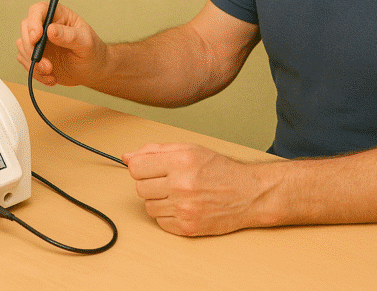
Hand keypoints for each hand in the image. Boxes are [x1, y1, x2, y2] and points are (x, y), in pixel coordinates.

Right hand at [16, 1, 106, 87]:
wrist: (93, 72)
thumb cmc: (93, 52)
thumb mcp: (86, 43)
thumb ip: (69, 36)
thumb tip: (50, 30)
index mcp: (59, 16)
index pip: (39, 10)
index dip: (33, 21)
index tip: (36, 38)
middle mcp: (46, 26)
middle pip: (26, 28)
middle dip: (32, 48)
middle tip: (46, 64)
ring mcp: (39, 41)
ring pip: (23, 46)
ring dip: (33, 63)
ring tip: (51, 72)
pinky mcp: (36, 56)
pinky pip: (25, 62)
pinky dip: (35, 72)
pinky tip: (50, 77)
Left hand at [123, 143, 261, 236]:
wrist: (248, 194)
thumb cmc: (220, 170)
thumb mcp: (190, 149)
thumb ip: (155, 151)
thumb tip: (127, 156)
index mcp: (181, 162)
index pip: (136, 168)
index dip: (140, 168)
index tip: (148, 169)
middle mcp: (181, 185)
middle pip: (140, 188)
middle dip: (151, 183)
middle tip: (168, 180)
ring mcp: (184, 208)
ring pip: (148, 206)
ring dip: (158, 200)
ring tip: (178, 193)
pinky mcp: (187, 227)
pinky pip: (160, 222)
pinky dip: (167, 215)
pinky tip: (182, 206)